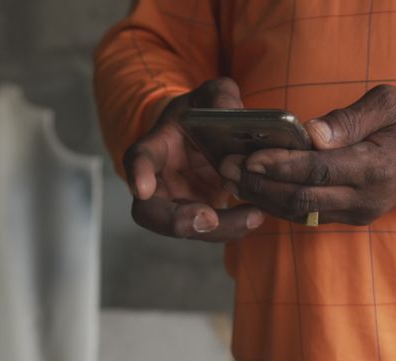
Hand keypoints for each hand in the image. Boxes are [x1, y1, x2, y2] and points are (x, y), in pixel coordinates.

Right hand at [124, 77, 264, 240]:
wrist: (205, 140)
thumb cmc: (200, 116)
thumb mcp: (209, 96)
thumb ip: (220, 95)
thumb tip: (230, 110)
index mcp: (155, 147)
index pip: (138, 160)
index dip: (138, 174)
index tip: (142, 189)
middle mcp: (158, 183)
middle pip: (151, 212)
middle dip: (177, 221)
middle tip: (208, 219)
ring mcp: (178, 204)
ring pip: (186, 228)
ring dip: (219, 228)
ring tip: (252, 216)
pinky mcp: (201, 218)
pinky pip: (213, 230)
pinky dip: (235, 226)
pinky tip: (257, 214)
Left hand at [218, 85, 395, 225]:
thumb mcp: (388, 103)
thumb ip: (348, 119)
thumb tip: (311, 134)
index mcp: (374, 167)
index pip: (318, 171)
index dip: (280, 166)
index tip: (250, 156)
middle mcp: (365, 198)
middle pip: (302, 200)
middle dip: (261, 186)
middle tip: (228, 169)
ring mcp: (359, 212)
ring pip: (302, 213)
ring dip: (265, 198)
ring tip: (233, 179)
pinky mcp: (353, 217)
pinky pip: (311, 215)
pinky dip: (281, 204)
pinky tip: (258, 189)